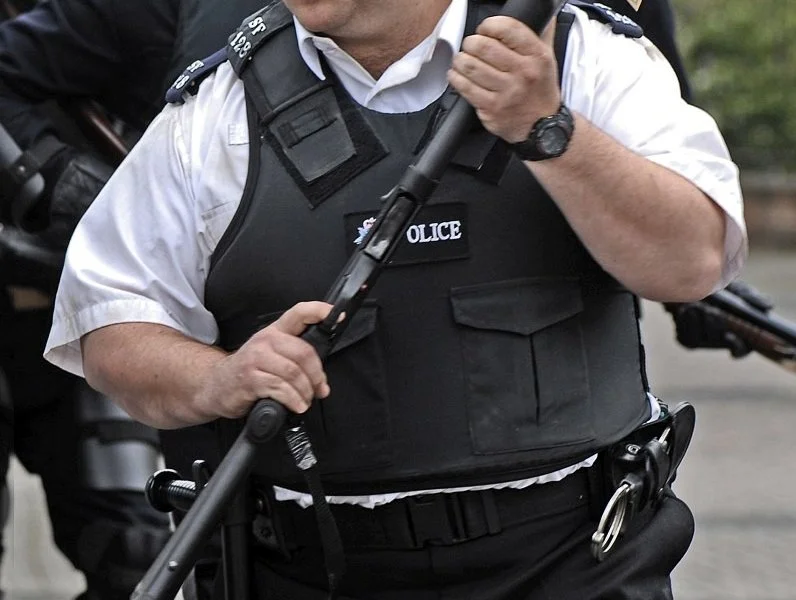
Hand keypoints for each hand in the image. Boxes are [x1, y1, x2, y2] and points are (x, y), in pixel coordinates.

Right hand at [198, 301, 335, 418]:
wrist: (216, 386)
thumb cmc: (250, 371)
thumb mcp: (271, 355)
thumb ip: (296, 358)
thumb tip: (322, 379)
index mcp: (275, 331)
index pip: (299, 313)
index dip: (319, 311)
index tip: (337, 316)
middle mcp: (265, 340)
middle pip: (304, 352)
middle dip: (317, 375)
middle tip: (320, 389)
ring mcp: (256, 359)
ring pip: (294, 373)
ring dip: (306, 391)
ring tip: (305, 400)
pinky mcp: (250, 379)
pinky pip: (281, 389)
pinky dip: (294, 400)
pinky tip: (296, 406)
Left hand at [447, 16, 560, 142]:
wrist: (542, 128)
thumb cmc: (540, 91)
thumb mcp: (548, 59)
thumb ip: (541, 33)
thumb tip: (540, 11)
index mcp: (536, 56)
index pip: (507, 29)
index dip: (489, 25)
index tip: (484, 29)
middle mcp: (522, 73)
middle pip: (483, 47)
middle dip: (470, 42)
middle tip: (470, 46)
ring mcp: (506, 93)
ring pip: (471, 66)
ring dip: (460, 60)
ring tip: (461, 59)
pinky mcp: (491, 109)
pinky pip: (465, 88)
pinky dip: (455, 78)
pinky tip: (456, 74)